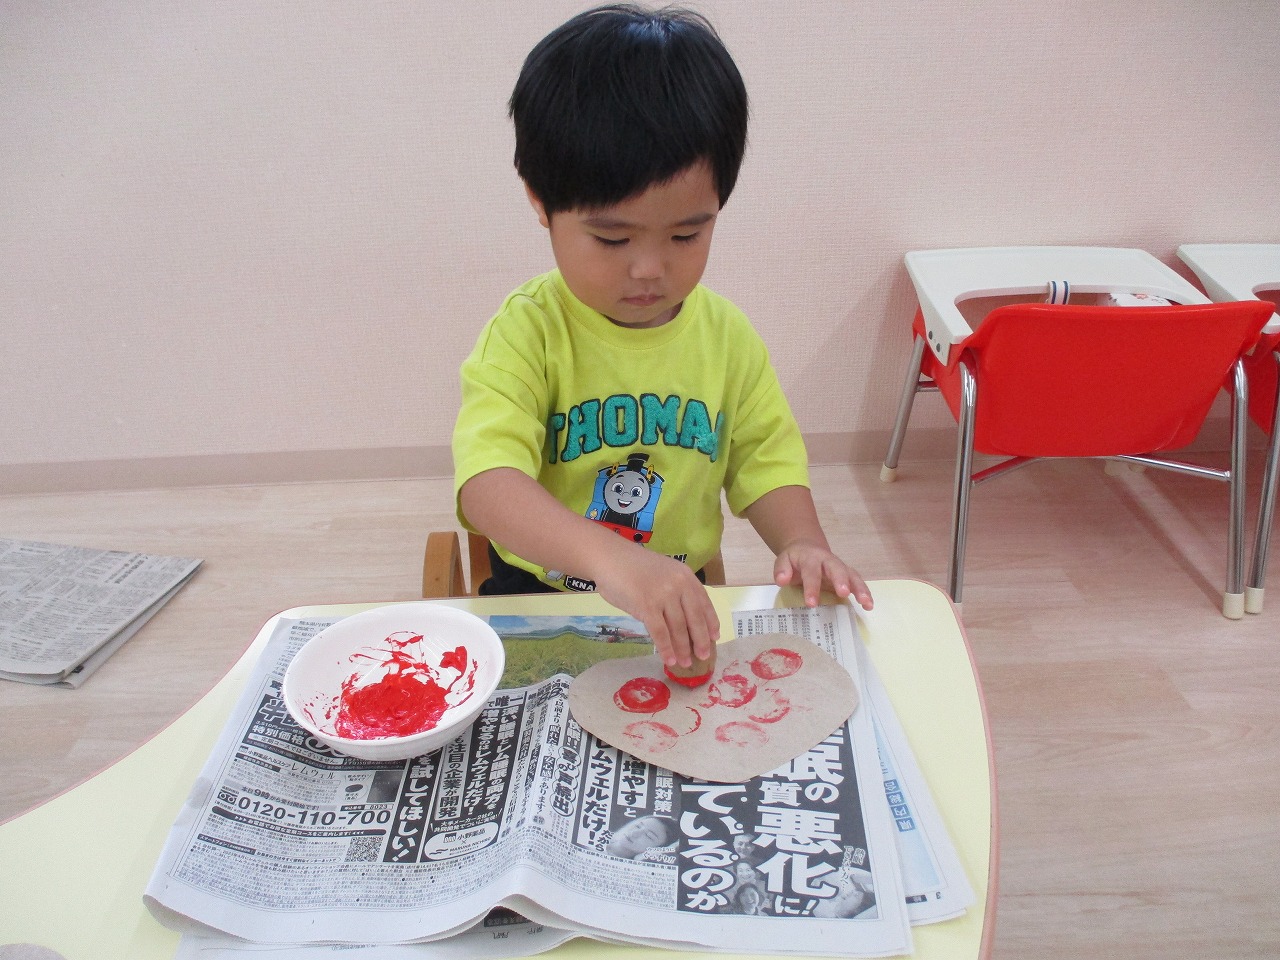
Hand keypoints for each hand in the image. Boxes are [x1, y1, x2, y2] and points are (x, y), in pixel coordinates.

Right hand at [593, 549, 719, 667]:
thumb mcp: (663, 574)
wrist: (609, 558)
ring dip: (683, 649)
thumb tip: (682, 622)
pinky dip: (666, 649)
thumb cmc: (632, 567)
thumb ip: (674, 593)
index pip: (704, 602)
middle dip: (701, 640)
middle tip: (703, 656)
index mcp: (685, 576)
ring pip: (678, 628)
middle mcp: (678, 584)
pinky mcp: (647, 606)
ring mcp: (663, 595)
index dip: (711, 622)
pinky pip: (660, 633)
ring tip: (686, 663)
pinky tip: (669, 660)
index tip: (715, 637)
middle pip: (695, 618)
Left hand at [773, 539, 873, 610]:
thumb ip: (781, 569)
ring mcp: (840, 568)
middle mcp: (828, 561)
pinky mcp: (847, 575)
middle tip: (843, 593)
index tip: (811, 603)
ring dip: (859, 588)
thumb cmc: (795, 559)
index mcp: (811, 558)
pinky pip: (857, 582)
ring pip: (852, 575)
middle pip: (837, 569)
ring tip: (866, 602)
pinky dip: (865, 592)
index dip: (812, 587)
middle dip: (841, 580)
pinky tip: (869, 605)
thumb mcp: (783, 560)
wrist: (806, 547)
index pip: (811, 571)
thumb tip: (781, 580)